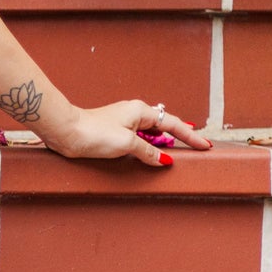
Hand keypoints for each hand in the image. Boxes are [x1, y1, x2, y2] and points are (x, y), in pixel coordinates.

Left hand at [41, 99, 210, 167]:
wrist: (66, 131)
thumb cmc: (94, 133)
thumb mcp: (127, 143)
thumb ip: (148, 152)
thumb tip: (164, 160)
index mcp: (141, 111)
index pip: (174, 124)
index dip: (191, 136)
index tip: (205, 145)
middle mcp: (134, 113)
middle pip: (164, 127)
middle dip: (181, 138)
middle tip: (197, 148)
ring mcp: (123, 122)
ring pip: (151, 133)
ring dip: (163, 143)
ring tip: (179, 152)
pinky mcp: (113, 131)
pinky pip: (139, 138)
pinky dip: (148, 146)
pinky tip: (151, 154)